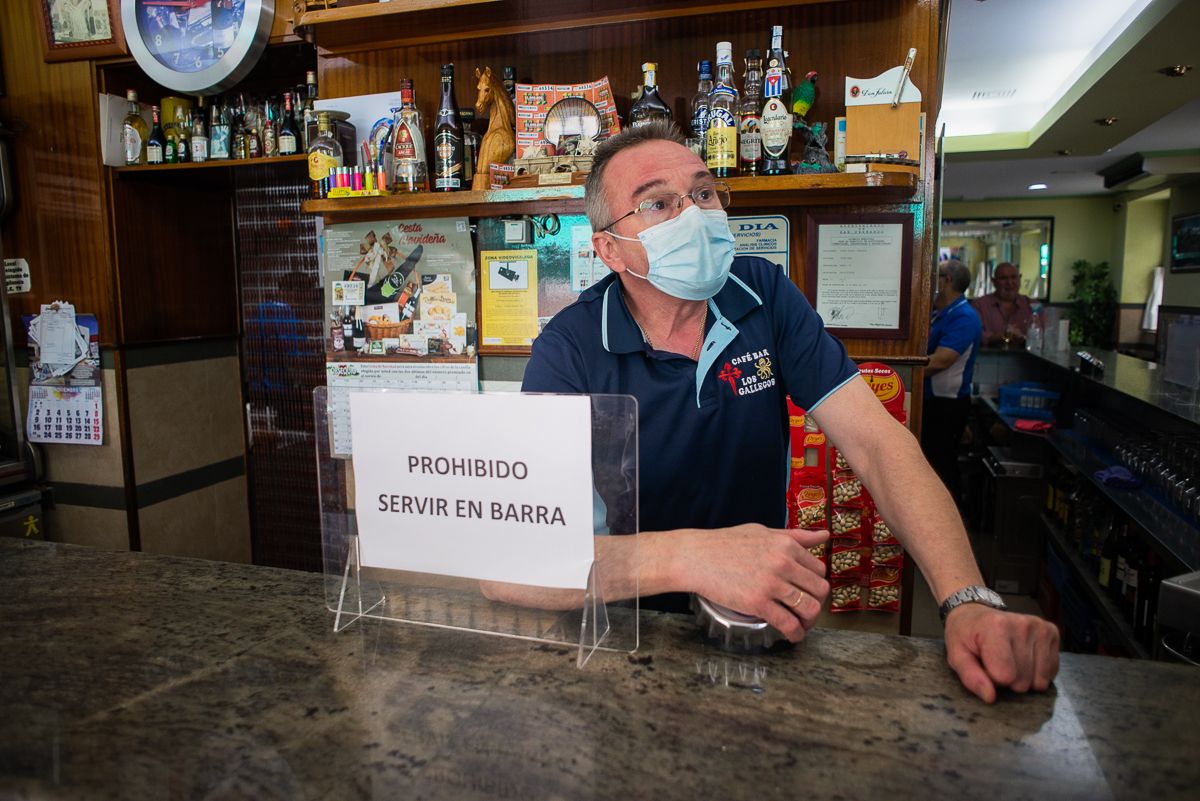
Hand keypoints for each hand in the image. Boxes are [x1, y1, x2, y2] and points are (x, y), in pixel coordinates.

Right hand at [674, 524, 829, 641]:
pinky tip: (793, 636)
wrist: (696, 557)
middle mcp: (783, 563)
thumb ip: (794, 536)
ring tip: (801, 625)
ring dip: (809, 621)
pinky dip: (795, 634)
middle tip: (806, 610)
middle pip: (819, 590)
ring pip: (809, 608)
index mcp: (786, 545)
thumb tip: (824, 535)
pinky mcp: (758, 603)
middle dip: (816, 603)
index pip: (819, 569)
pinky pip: (788, 623)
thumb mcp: (763, 532)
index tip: (808, 591)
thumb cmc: (725, 543)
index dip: (815, 583)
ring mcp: (771, 584)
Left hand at [943, 604, 1059, 702]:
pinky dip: (1038, 672)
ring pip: (1040, 680)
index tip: (985, 664)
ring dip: (1025, 677)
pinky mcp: (1052, 632)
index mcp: (996, 627)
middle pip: (1023, 681)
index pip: (1005, 677)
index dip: (993, 679)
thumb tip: (990, 697)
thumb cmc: (965, 636)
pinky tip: (1025, 658)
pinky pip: (1052, 671)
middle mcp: (1023, 625)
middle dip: (1009, 679)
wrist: (976, 613)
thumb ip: (970, 677)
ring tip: (1010, 659)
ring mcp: (1040, 627)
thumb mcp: (956, 655)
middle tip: (997, 662)